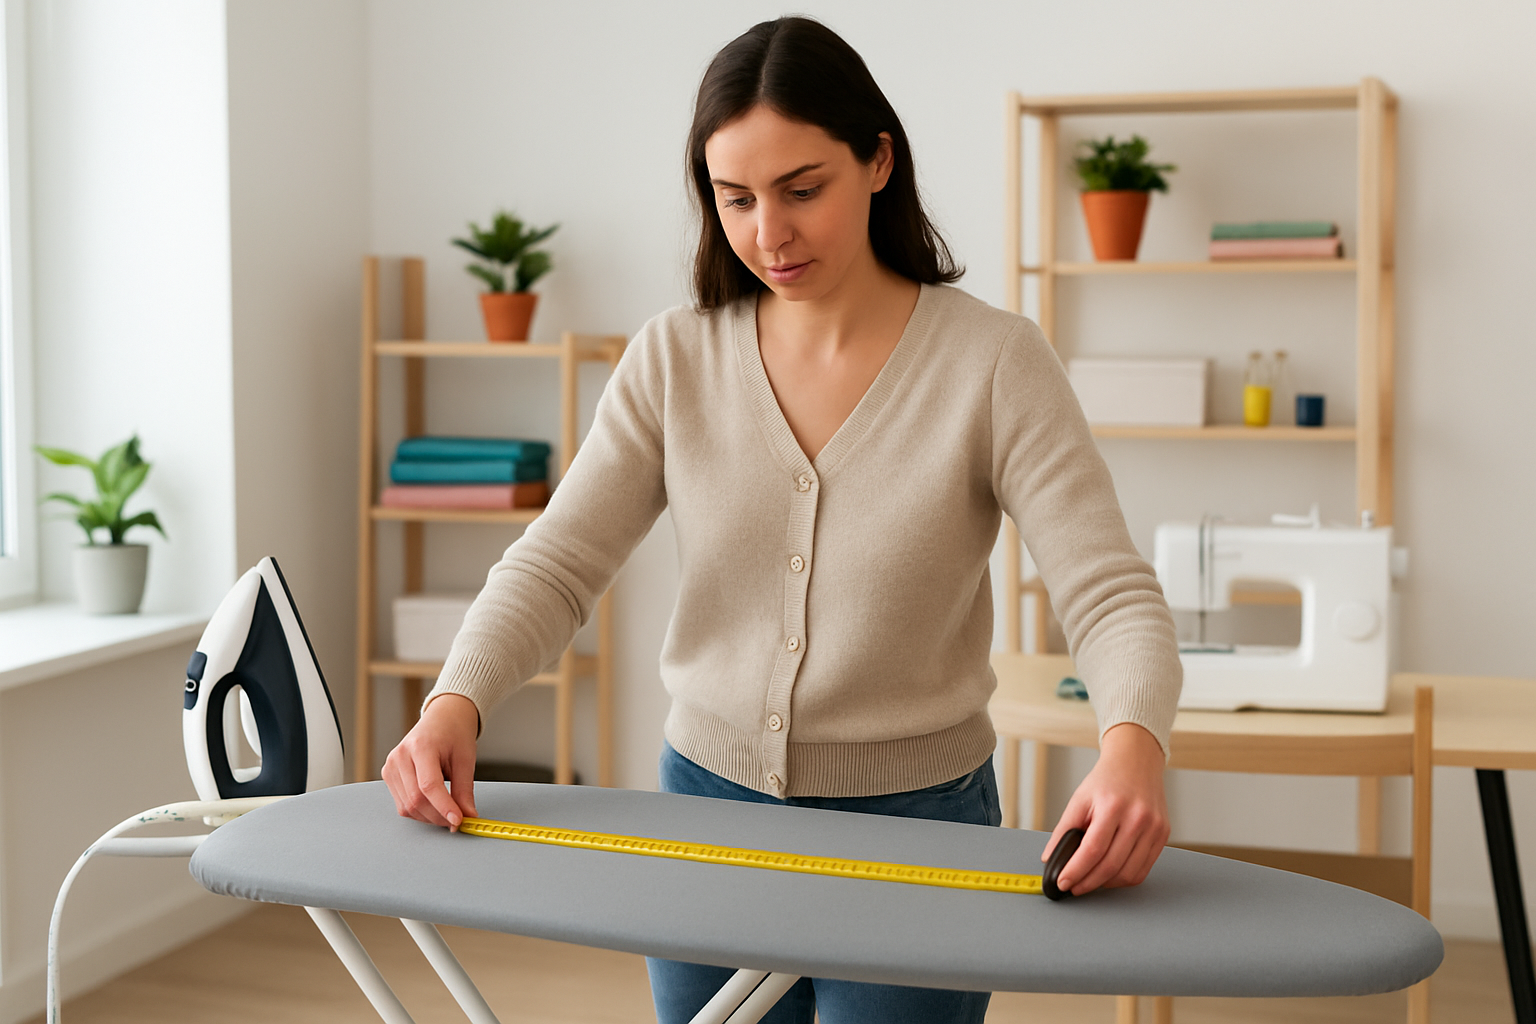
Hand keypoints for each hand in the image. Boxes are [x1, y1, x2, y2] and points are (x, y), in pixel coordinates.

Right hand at [382, 693, 480, 829]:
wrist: (443, 718)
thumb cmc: (454, 733)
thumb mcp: (465, 759)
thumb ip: (464, 791)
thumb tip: (467, 816)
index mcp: (421, 746)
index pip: (428, 785)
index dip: (443, 807)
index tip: (458, 821)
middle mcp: (400, 756)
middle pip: (416, 800)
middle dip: (439, 816)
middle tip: (458, 820)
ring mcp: (391, 766)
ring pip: (408, 807)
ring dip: (430, 816)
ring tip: (448, 810)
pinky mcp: (389, 775)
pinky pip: (402, 804)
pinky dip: (420, 811)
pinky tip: (433, 804)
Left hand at [1042, 722, 1168, 894]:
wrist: (1137, 762)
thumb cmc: (1107, 780)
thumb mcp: (1079, 798)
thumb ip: (1064, 829)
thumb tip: (1051, 857)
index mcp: (1113, 806)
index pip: (1092, 849)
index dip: (1076, 871)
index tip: (1063, 882)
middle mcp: (1138, 817)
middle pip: (1111, 865)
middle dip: (1088, 882)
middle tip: (1074, 887)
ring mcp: (1154, 827)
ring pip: (1129, 873)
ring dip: (1106, 884)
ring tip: (1090, 881)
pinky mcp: (1163, 835)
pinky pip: (1144, 869)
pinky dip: (1124, 878)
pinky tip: (1110, 874)